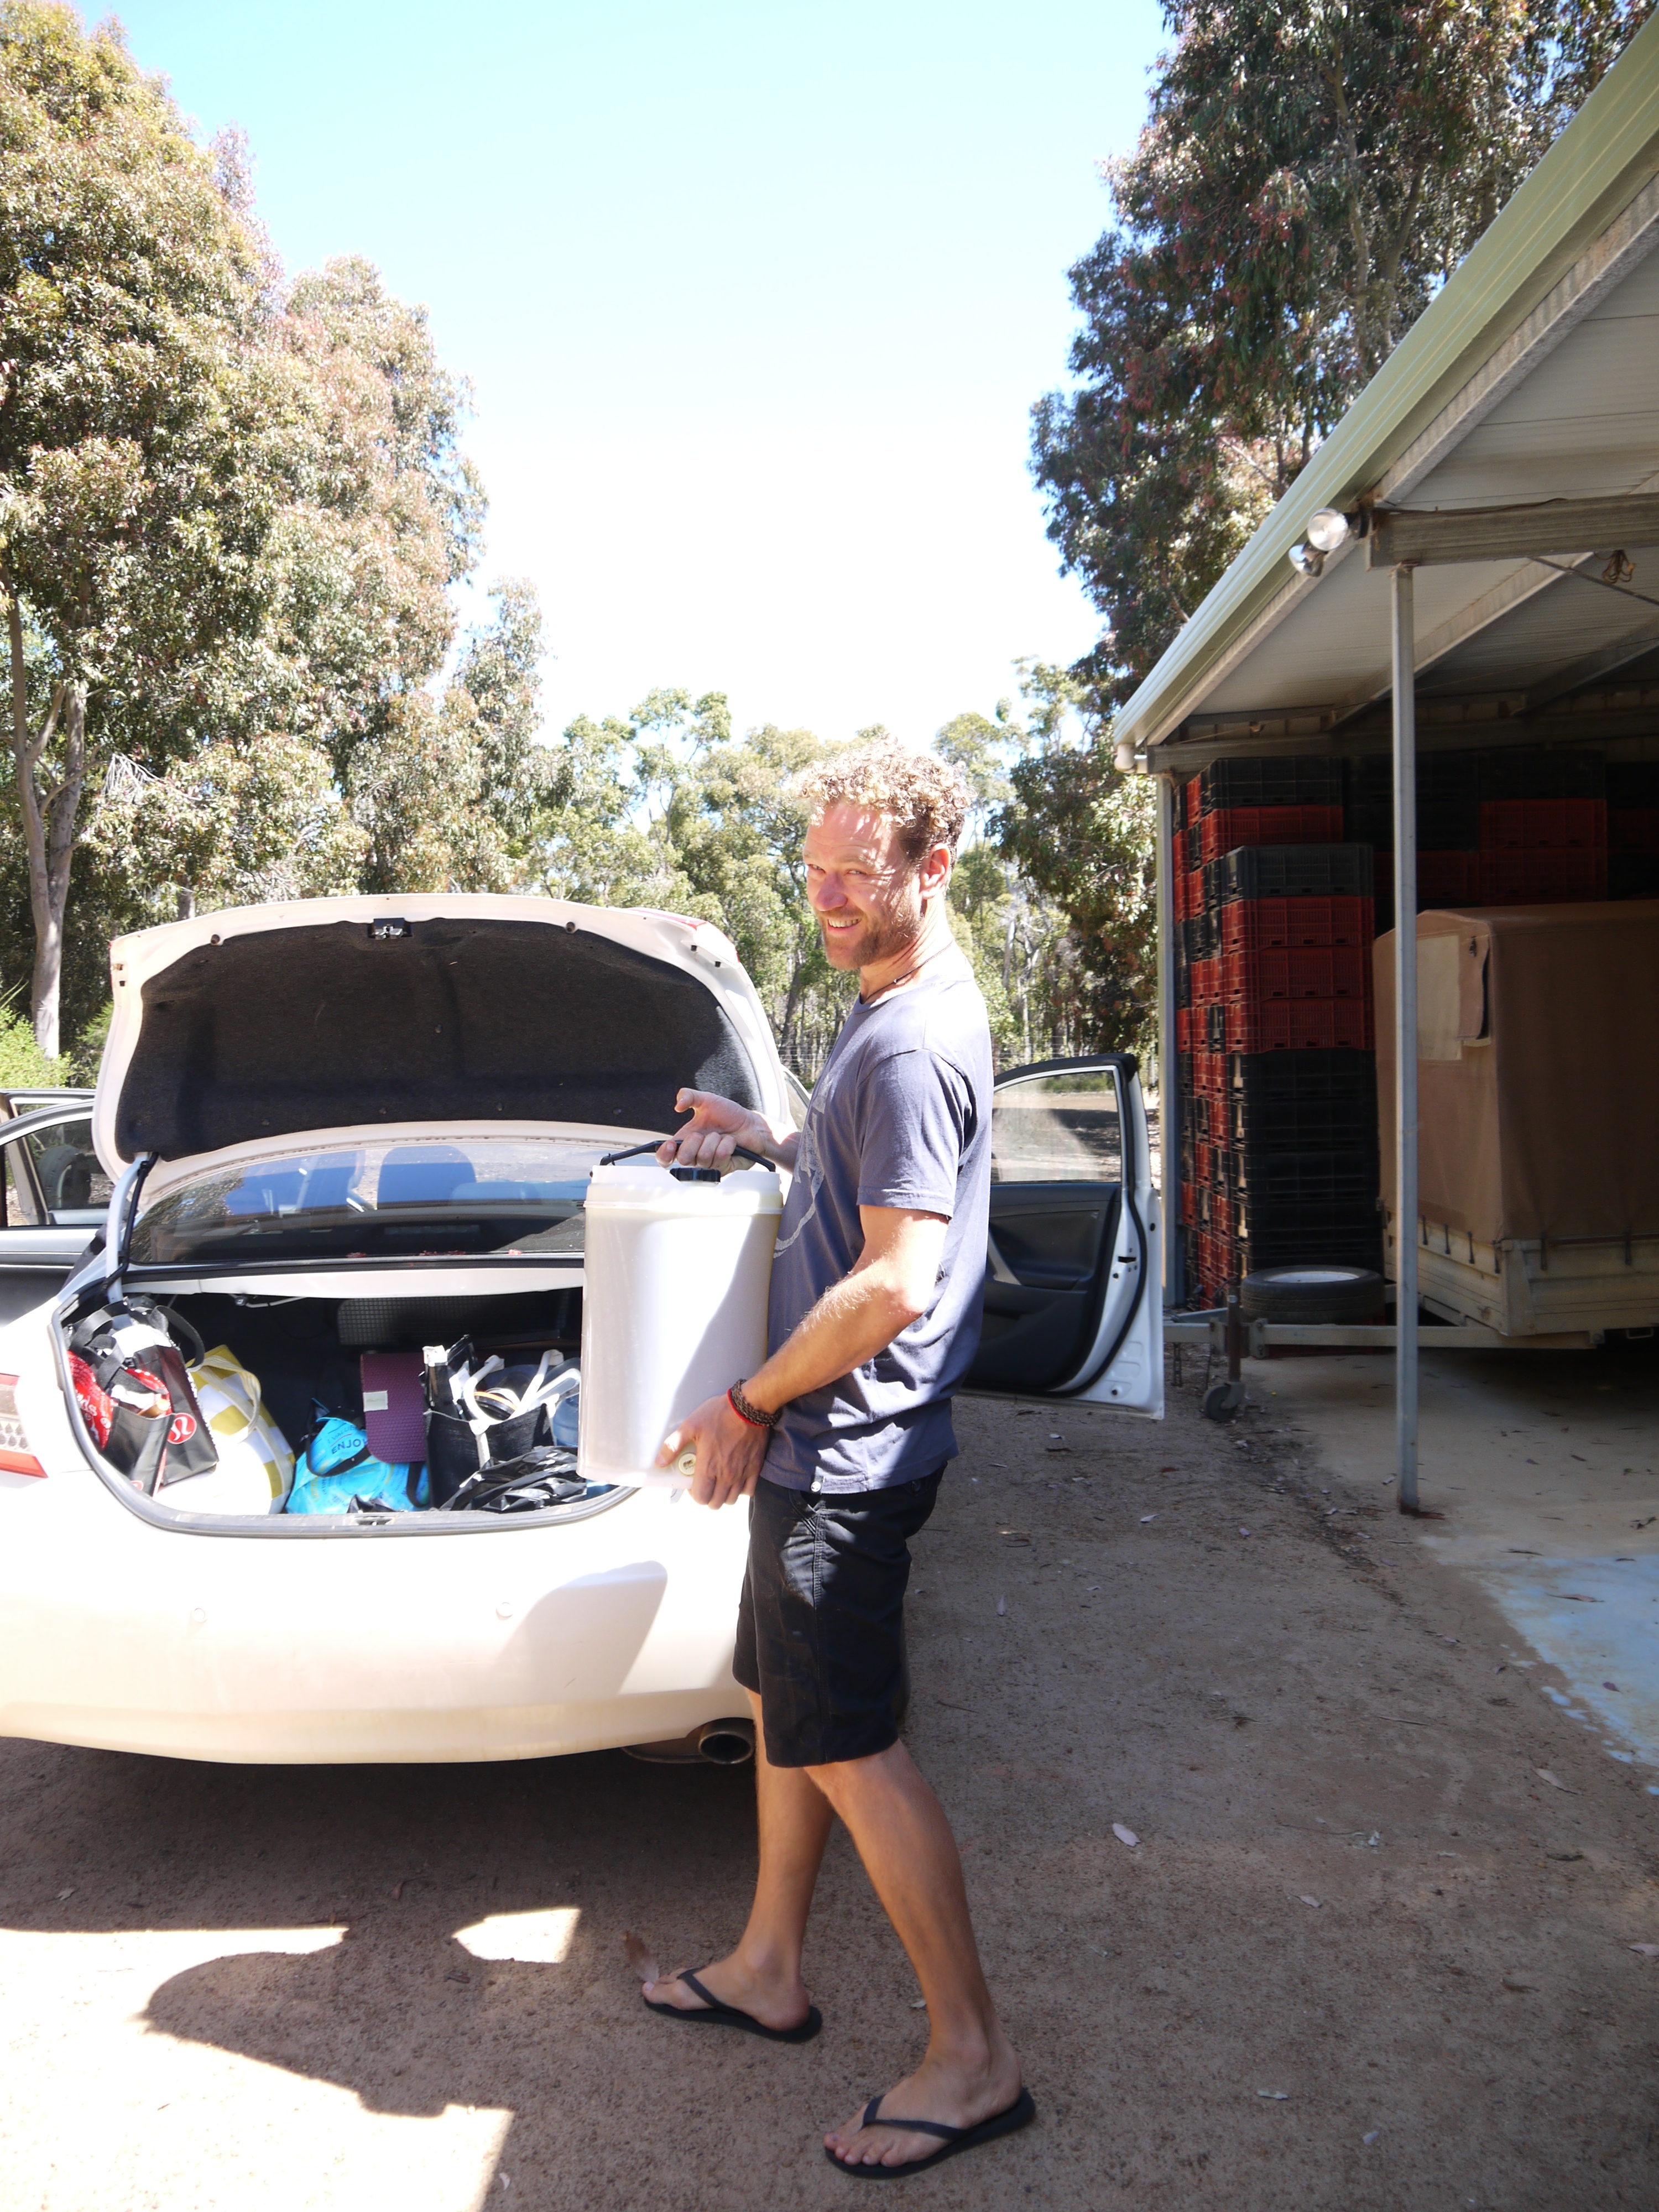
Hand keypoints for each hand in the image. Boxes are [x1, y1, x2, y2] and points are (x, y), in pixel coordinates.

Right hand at [655, 1088, 766, 1169]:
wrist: (751, 1124)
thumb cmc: (728, 1115)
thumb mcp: (706, 1100)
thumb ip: (688, 1096)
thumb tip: (677, 1105)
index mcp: (684, 1142)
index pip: (665, 1158)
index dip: (664, 1155)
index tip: (670, 1145)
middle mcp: (694, 1156)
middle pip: (683, 1159)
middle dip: (694, 1142)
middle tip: (703, 1133)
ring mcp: (709, 1164)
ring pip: (703, 1158)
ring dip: (714, 1141)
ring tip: (721, 1135)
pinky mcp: (723, 1169)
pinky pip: (720, 1158)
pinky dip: (727, 1145)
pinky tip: (731, 1142)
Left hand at [657, 1389, 768, 1508]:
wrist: (749, 1407)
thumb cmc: (719, 1415)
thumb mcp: (691, 1425)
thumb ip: (673, 1445)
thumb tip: (659, 1461)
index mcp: (709, 1467)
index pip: (701, 1498)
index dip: (694, 1494)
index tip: (694, 1482)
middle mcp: (726, 1475)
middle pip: (716, 1503)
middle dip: (708, 1497)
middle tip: (706, 1482)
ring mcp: (742, 1473)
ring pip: (732, 1500)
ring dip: (723, 1495)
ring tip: (719, 1482)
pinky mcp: (755, 1468)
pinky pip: (749, 1491)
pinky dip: (741, 1489)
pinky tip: (735, 1478)